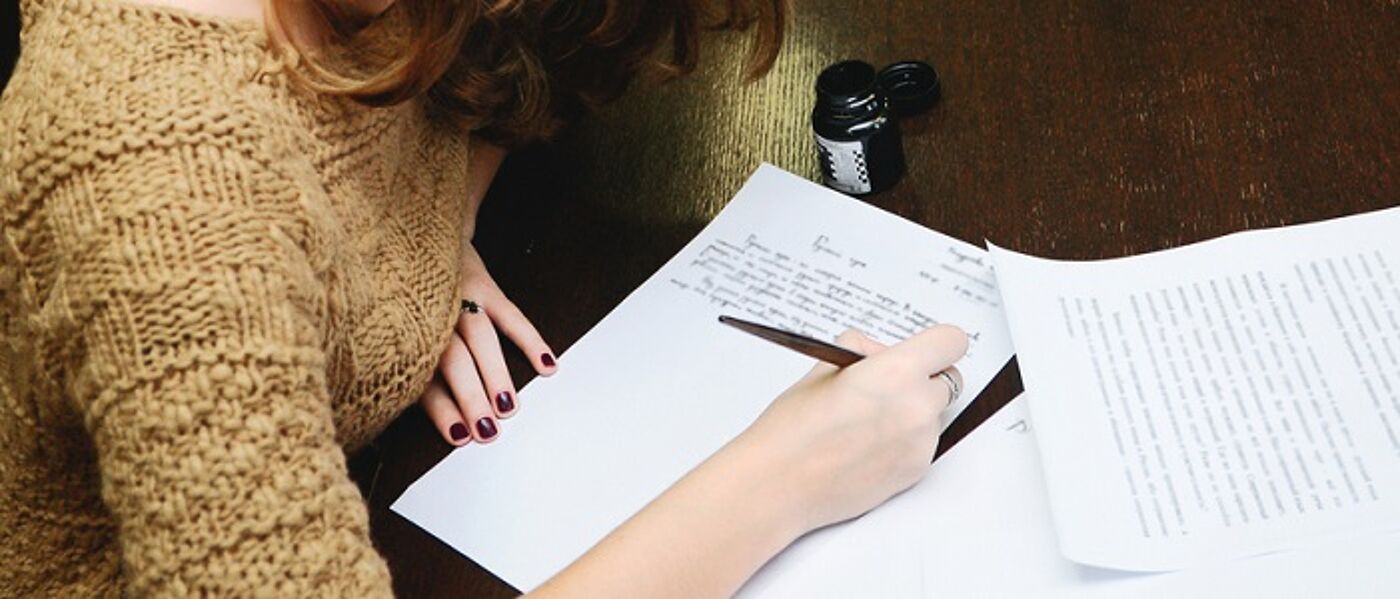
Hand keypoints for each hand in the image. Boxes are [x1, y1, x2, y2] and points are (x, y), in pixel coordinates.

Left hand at [419, 244, 556, 444]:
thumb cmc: (405, 298)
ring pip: (478, 338)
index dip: (441, 410)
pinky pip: (509, 313)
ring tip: (510, 407)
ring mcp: (457, 296)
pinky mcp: (482, 283)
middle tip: (487, 429)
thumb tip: (442, 419)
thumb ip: (410, 369)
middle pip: (451, 360)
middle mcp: (430, 315)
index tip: (459, 436)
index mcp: (405, 336)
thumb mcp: (395, 331)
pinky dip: (529, 338)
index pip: (424, 378)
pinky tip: (546, 364)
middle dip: (470, 396)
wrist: (414, 237)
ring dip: (495, 373)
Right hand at [738, 325, 966, 530]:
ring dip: (914, 411)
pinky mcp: (915, 471)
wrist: (779, 483)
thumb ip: (860, 350)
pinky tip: (867, 444)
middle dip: (923, 378)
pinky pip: (924, 444)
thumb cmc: (793, 429)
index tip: (925, 349)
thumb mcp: (823, 368)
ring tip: (867, 421)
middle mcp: (917, 407)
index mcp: (896, 371)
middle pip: (949, 380)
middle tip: (888, 385)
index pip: (951, 341)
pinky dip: (904, 440)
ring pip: (936, 415)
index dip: (936, 344)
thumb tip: (878, 351)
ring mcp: (920, 443)